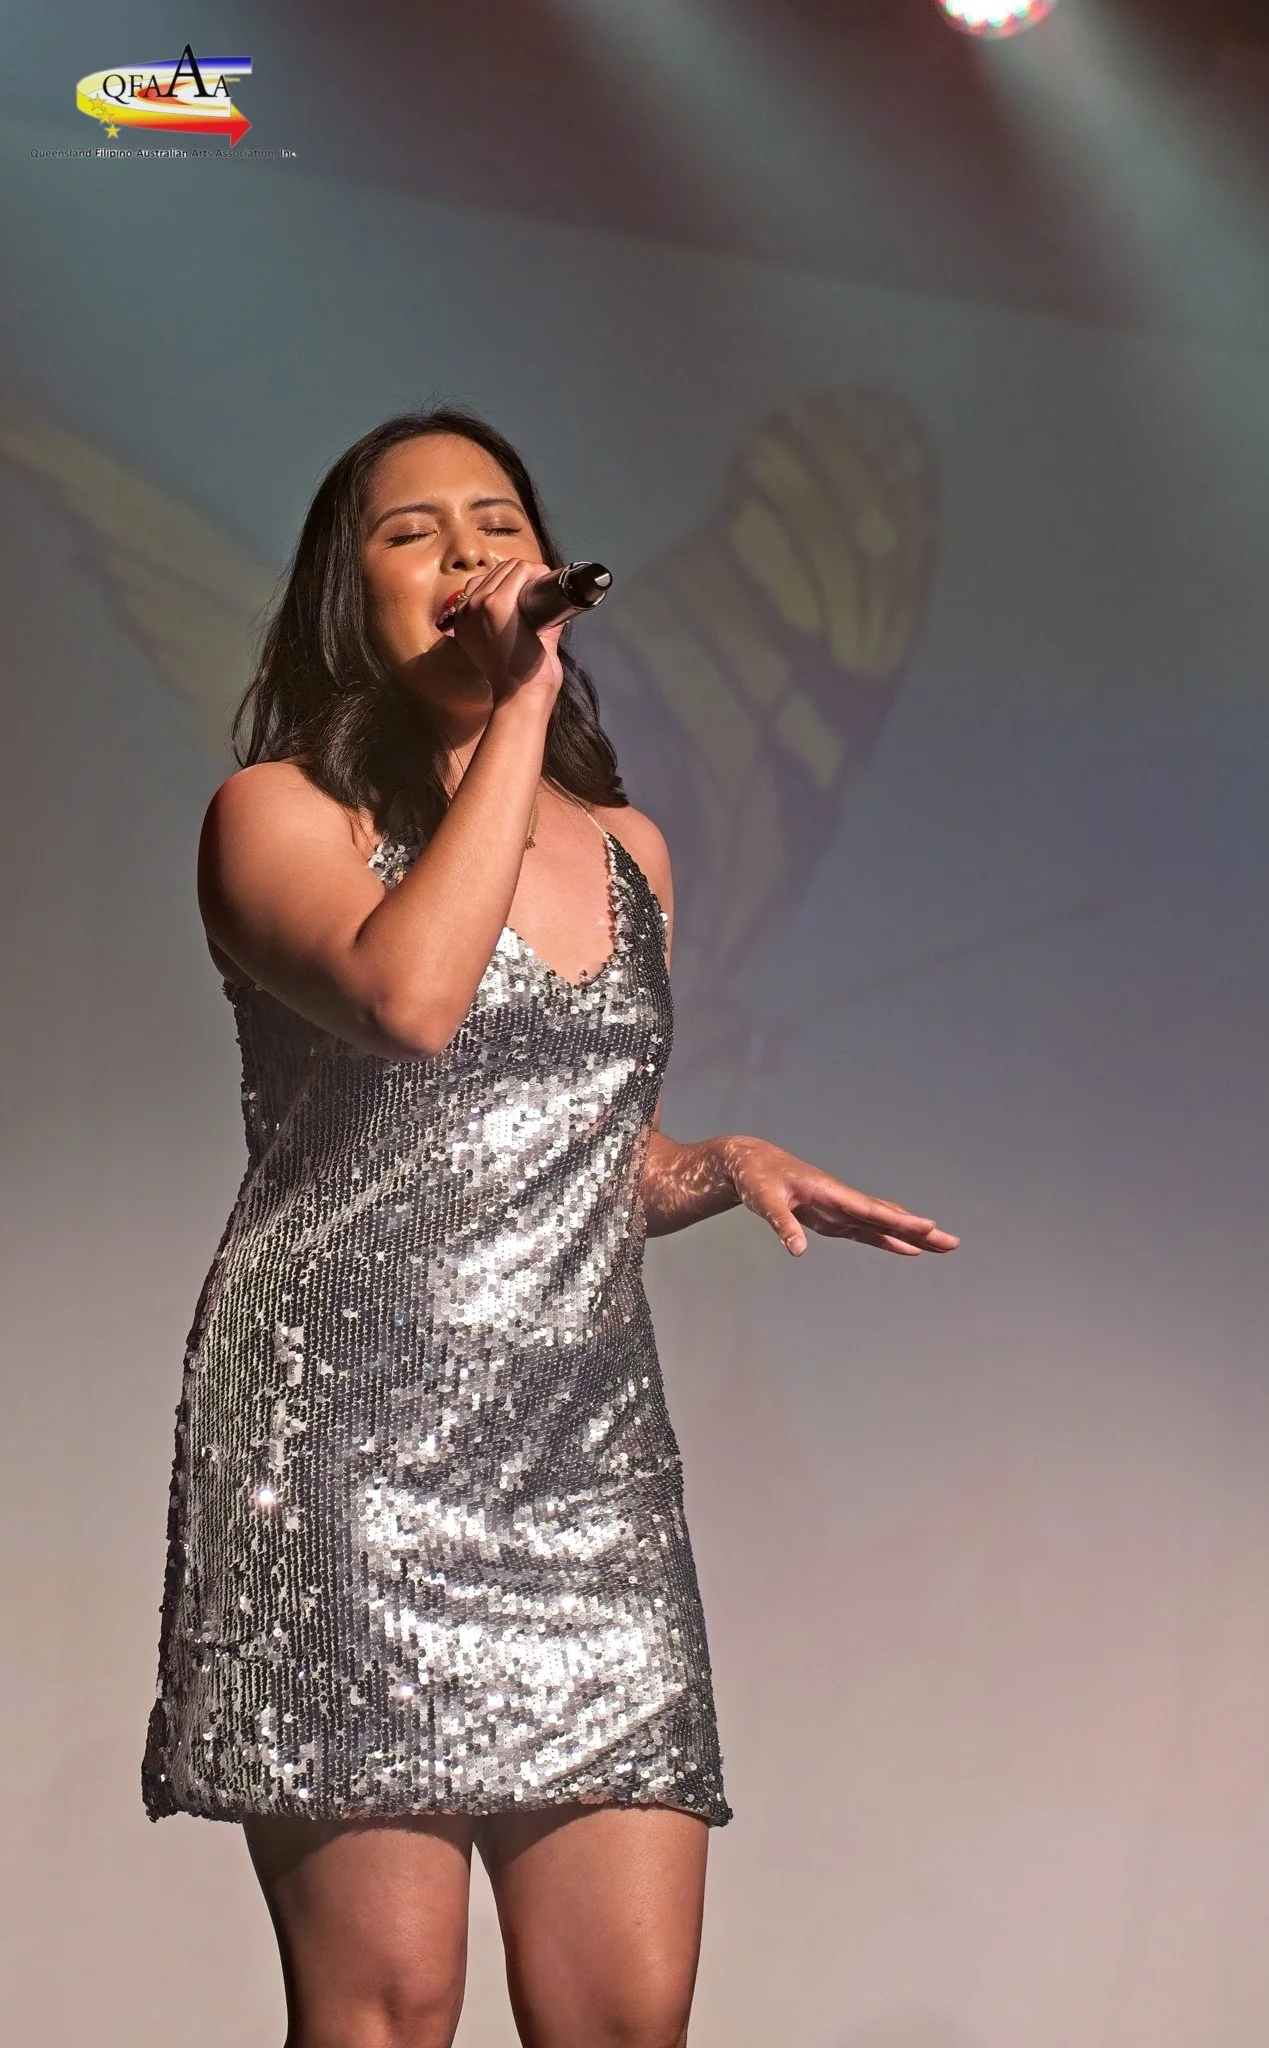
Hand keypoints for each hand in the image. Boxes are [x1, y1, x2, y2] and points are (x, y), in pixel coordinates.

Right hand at [439, 558, 574, 704]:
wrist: (522, 696)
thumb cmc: (521, 680)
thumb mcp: (514, 646)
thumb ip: (528, 623)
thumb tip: (553, 605)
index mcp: (464, 622)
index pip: (486, 584)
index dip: (513, 583)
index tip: (532, 594)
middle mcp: (466, 611)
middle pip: (499, 571)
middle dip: (524, 577)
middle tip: (545, 593)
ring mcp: (479, 605)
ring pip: (511, 568)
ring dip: (532, 573)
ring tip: (547, 590)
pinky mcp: (496, 604)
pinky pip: (520, 572)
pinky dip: (538, 572)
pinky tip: (548, 582)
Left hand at [721, 1136, 959, 1258]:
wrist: (752, 1164)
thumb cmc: (758, 1179)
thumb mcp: (763, 1201)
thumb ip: (781, 1224)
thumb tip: (797, 1250)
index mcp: (830, 1192)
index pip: (871, 1209)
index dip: (899, 1220)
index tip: (928, 1225)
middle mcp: (843, 1200)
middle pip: (888, 1217)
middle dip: (920, 1231)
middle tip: (952, 1243)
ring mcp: (842, 1209)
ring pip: (884, 1223)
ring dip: (913, 1236)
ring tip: (944, 1247)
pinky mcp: (835, 1218)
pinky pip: (869, 1231)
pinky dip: (890, 1240)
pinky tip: (909, 1249)